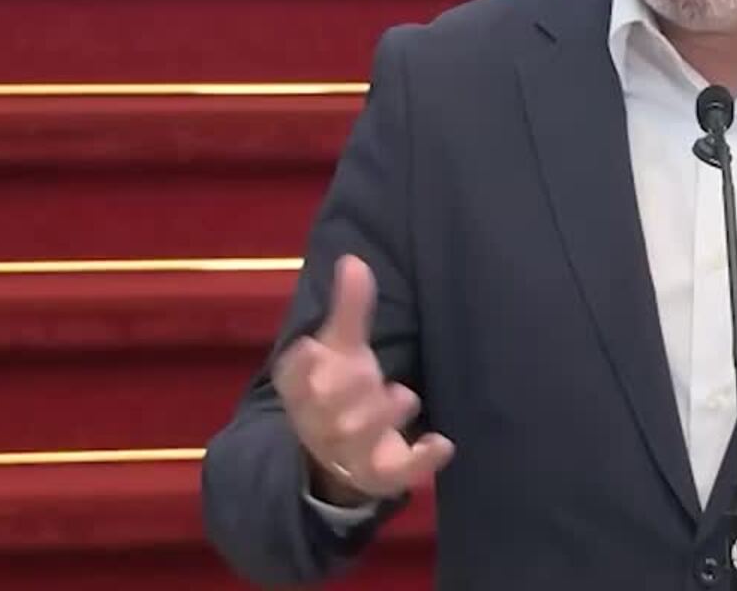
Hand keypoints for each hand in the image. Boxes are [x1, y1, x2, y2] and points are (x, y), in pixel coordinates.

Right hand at [272, 255, 454, 502]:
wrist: (337, 452)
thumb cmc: (337, 385)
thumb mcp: (341, 345)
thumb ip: (348, 307)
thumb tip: (353, 260)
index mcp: (301, 386)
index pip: (294, 377)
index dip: (302, 365)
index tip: (314, 347)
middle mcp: (318, 423)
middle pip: (328, 409)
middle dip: (349, 389)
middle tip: (367, 372)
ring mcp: (347, 453)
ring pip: (357, 440)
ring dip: (381, 417)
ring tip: (404, 396)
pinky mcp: (378, 475)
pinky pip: (396, 474)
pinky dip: (420, 462)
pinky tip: (442, 444)